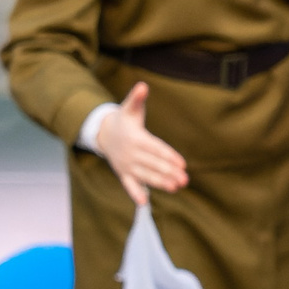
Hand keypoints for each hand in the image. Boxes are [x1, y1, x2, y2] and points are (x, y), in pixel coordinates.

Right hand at [96, 83, 188, 207]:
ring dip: (159, 183)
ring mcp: (126, 165)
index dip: (168, 156)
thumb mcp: (130, 107)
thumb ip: (137, 98)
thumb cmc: (124, 119)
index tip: (182, 164)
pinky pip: (128, 185)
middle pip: (153, 164)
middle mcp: (132, 153)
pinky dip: (134, 192)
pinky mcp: (123, 173)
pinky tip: (143, 202)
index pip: (155, 148)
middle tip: (185, 180)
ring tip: (176, 188)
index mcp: (137, 138)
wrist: (103, 133)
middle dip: (169, 172)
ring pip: (145, 176)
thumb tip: (143, 86)